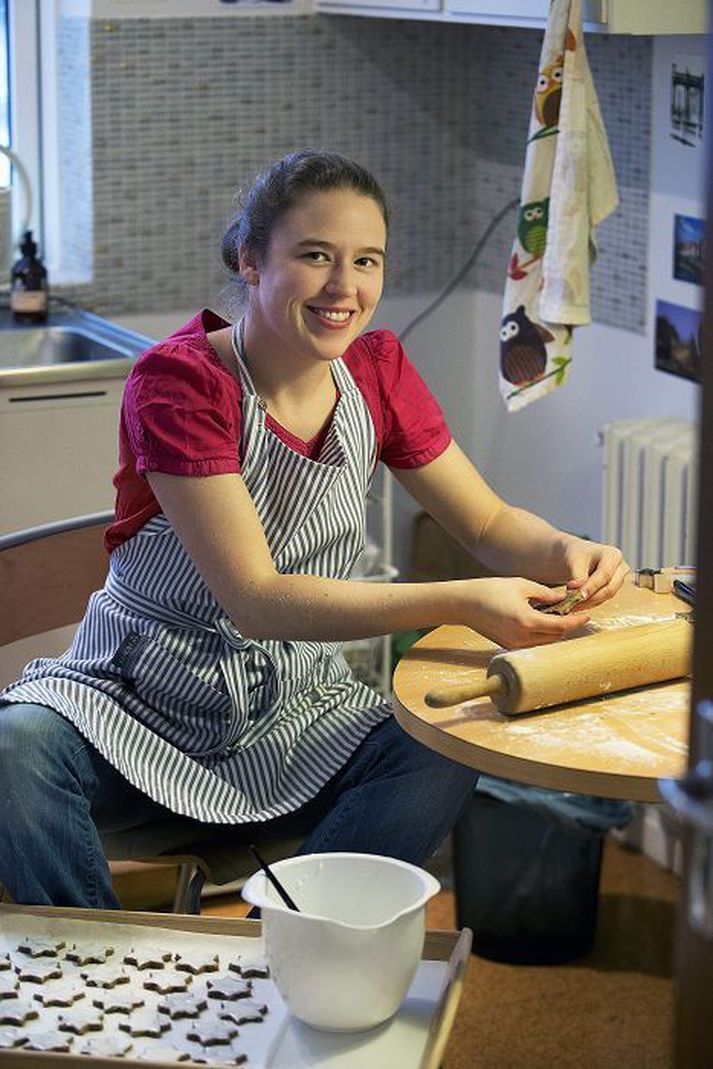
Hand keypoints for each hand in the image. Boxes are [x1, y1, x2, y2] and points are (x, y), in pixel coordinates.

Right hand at [462, 577, 590, 649]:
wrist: (463, 604)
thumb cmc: (490, 590)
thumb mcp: (521, 584)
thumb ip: (545, 594)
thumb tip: (563, 599)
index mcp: (527, 620)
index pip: (561, 625)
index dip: (577, 621)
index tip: (587, 614)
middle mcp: (522, 637)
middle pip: (555, 636)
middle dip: (567, 625)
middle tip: (574, 611)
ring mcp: (514, 644)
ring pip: (545, 642)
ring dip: (554, 631)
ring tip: (558, 615)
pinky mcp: (508, 646)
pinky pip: (532, 643)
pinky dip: (541, 634)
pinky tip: (541, 621)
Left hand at [559, 537, 629, 608]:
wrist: (576, 557)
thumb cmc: (575, 555)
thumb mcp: (574, 562)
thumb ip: (578, 578)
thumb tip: (579, 595)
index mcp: (613, 555)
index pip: (605, 574)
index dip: (591, 586)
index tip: (577, 595)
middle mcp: (621, 568)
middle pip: (609, 588)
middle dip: (590, 598)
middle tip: (571, 604)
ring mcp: (619, 581)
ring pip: (605, 597)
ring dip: (588, 603)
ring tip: (571, 606)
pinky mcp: (613, 590)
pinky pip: (602, 600)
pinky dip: (588, 604)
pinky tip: (576, 606)